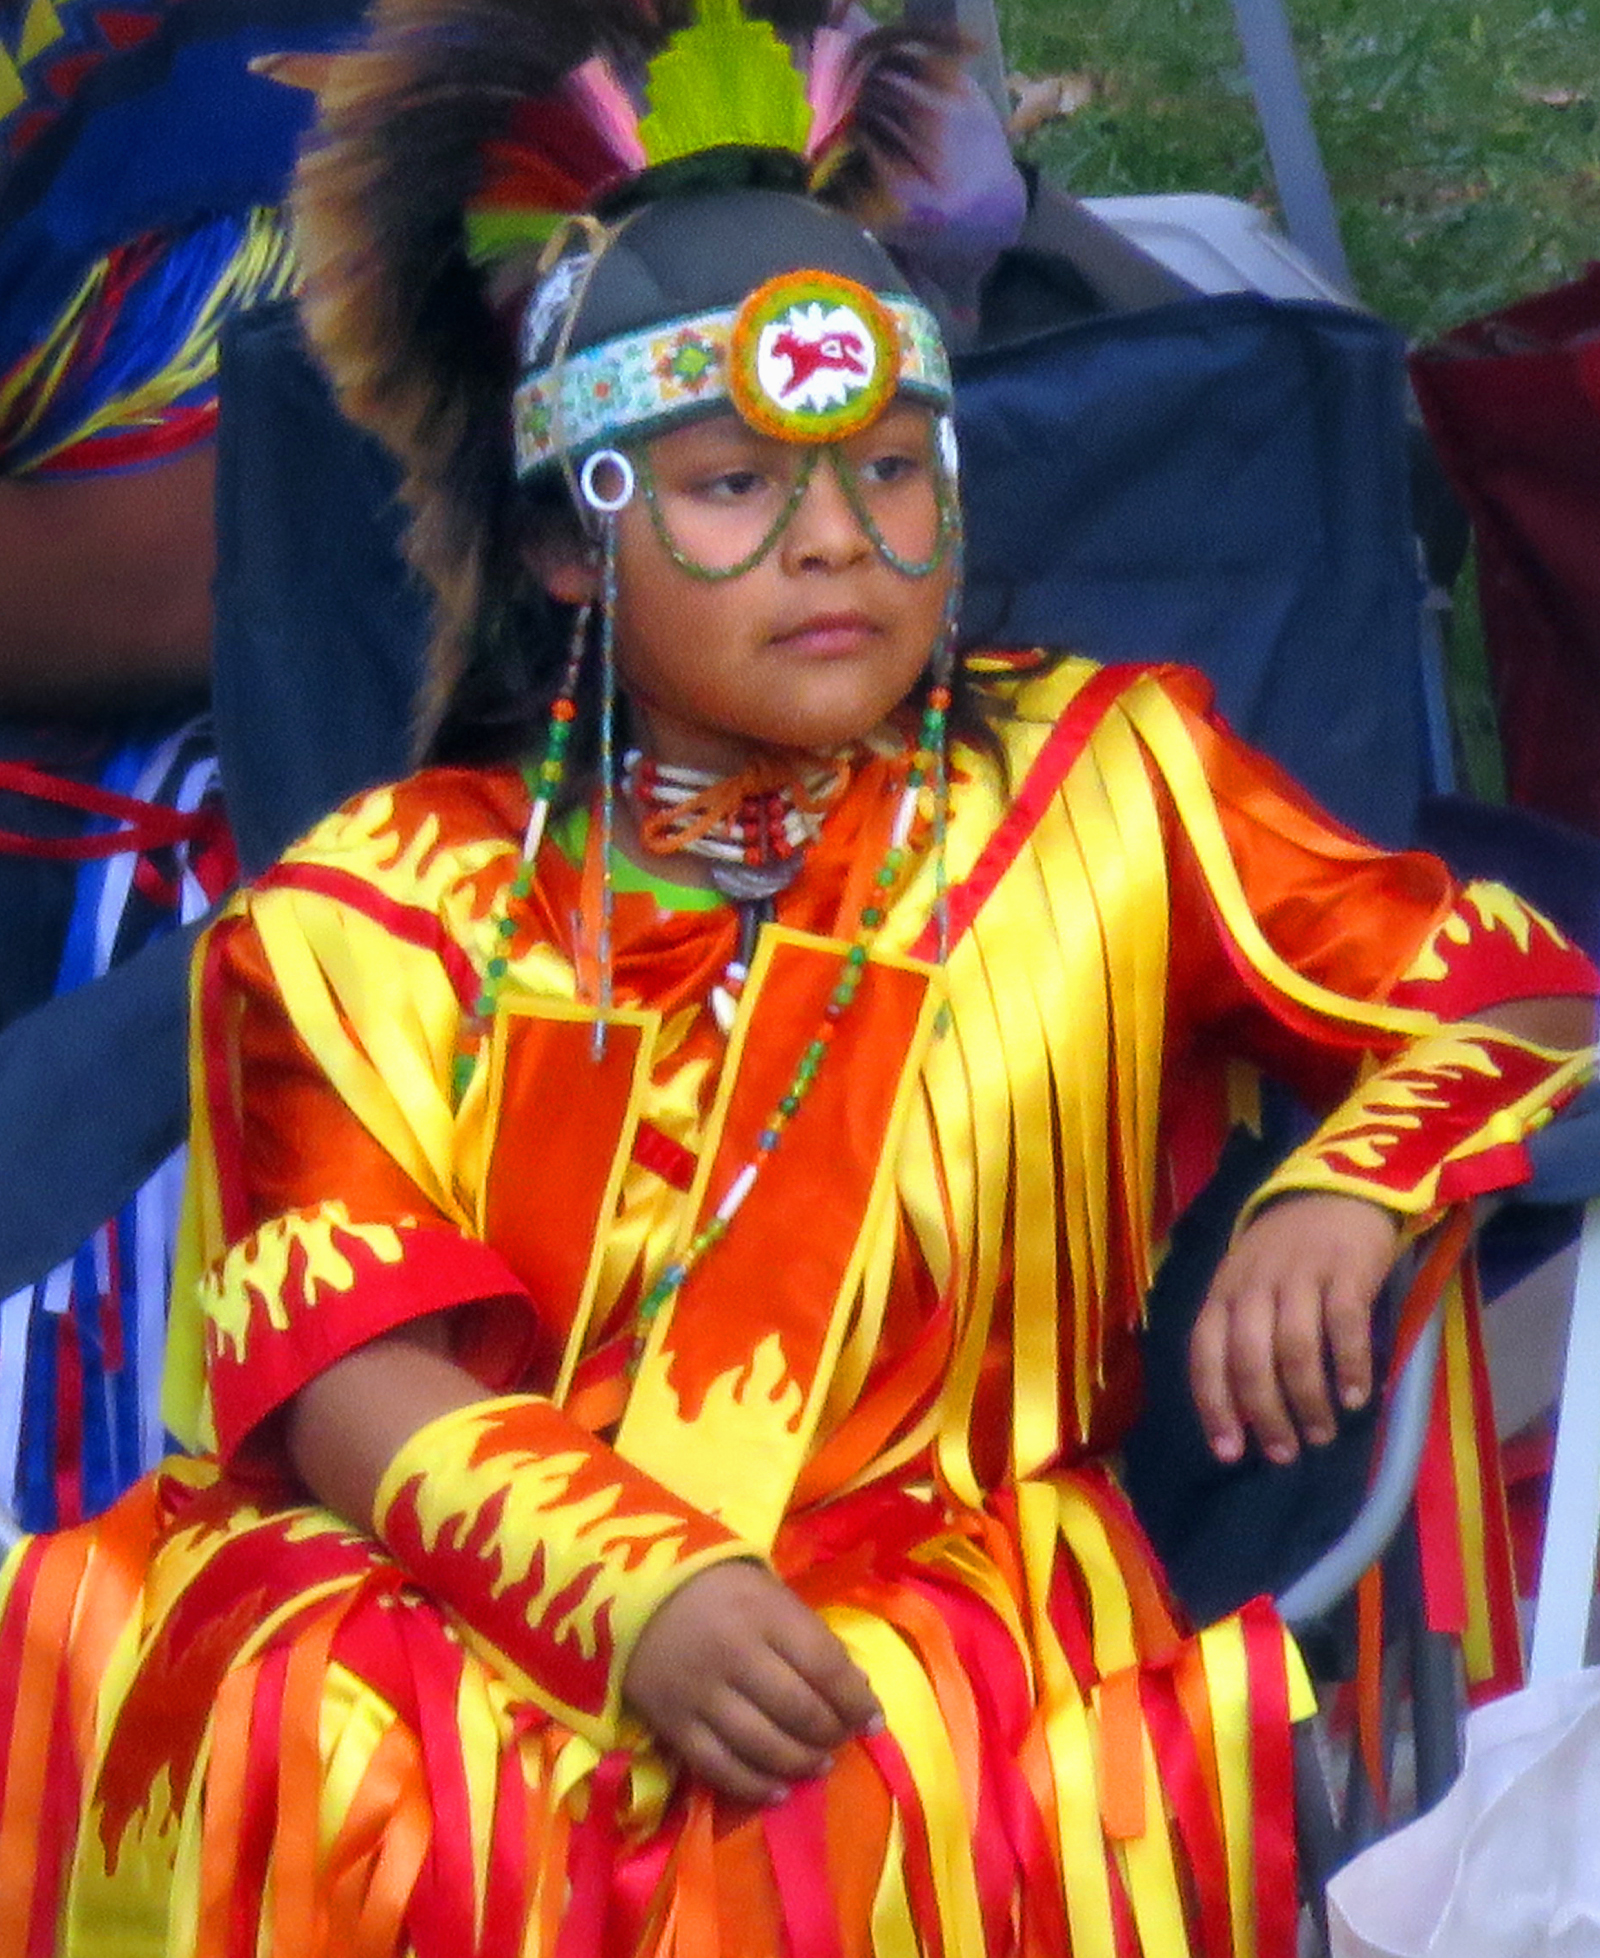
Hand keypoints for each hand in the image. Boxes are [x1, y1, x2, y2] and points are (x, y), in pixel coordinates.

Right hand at [622, 1559, 882, 1804]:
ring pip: (763, 1745)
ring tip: (818, 1765)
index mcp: (764, 1613)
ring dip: (800, 1763)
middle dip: (831, 1733)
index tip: (875, 1721)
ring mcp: (701, 1693)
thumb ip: (809, 1636)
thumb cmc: (715, 1586)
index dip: (857, 1701)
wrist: (632, 1591)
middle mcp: (735, 1654)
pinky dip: (754, 1786)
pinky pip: (720, 1767)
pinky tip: (778, 1791)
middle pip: (798, 1710)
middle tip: (842, 1740)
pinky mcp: (673, 1724)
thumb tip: (855, 1689)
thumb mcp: (768, 1592)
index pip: (825, 1665)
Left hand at [1188, 1192, 1401, 1465]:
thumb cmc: (1286, 1255)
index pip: (1205, 1353)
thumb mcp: (1247, 1286)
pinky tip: (1357, 1398)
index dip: (1214, 1405)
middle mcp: (1254, 1284)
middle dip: (1265, 1414)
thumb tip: (1243, 1413)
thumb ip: (1240, 1335)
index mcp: (1223, 1293)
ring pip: (1295, 1347)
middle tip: (1285, 1453)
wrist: (1335, 1192)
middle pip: (1250, 1358)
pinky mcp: (1345, 1269)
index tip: (1229, 1452)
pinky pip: (1345, 1325)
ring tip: (1322, 1435)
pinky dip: (1350, 1366)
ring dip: (1308, 1400)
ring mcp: (1299, 1275)